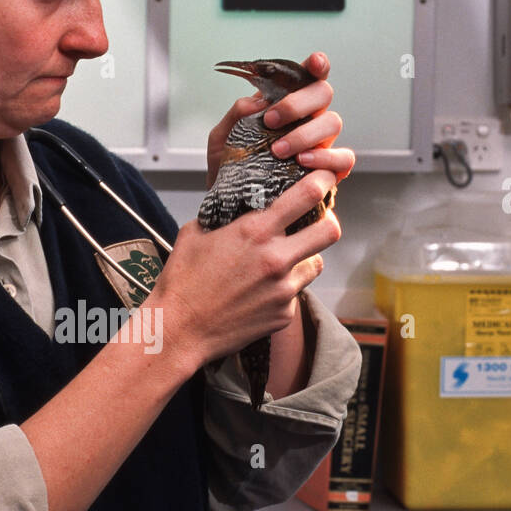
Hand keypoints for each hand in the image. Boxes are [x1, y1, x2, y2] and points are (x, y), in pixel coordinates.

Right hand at [148, 170, 341, 373]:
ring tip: (283, 261)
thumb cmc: (182, 282)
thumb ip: (223, 217)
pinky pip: (295, 294)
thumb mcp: (195, 233)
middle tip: (317, 222)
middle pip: (330, 231)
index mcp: (255, 232)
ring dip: (304, 258)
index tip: (323, 179)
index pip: (306, 196)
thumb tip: (233, 207)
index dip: (321, 183)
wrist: (179, 330)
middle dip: (327, 222)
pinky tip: (260, 292)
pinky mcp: (284, 314)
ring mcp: (284, 290)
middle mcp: (277, 259)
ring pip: (316, 264)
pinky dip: (284, 290)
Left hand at [206, 51, 354, 188]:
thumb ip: (235, 116)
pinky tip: (303, 163)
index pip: (308, 76)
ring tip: (278, 151)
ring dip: (305, 133)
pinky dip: (326, 158)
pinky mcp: (329, 169)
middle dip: (298, 103)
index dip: (316, 65)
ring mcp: (321, 143)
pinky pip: (343, 158)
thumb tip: (256, 101)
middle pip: (322, 93)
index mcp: (287, 104)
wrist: (232, 205)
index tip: (313, 63)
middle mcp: (309, 118)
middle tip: (270, 121)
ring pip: (332, 122)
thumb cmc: (230, 168)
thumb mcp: (221, 139)